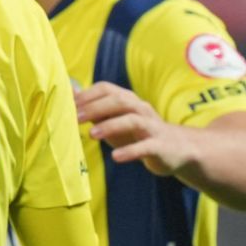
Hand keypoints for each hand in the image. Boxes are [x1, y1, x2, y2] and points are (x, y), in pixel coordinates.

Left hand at [76, 81, 197, 176]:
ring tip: (92, 135)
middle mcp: (141, 109)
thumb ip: (94, 109)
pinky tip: (116, 157)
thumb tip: (70, 93)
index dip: (86, 95)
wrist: (178, 149)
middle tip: (74, 119)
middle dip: (95, 108)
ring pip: (133, 120)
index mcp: (128, 101)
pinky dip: (131, 151)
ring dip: (111, 126)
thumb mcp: (114, 120)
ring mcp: (152, 127)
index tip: (67, 106)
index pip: (106, 88)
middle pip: (119, 101)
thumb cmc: (137, 134)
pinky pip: (146, 147)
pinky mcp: (160, 146)